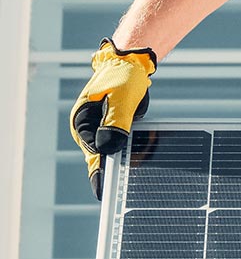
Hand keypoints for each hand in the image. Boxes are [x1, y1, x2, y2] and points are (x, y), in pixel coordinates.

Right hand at [70, 37, 156, 199]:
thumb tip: (107, 149)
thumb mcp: (120, 98)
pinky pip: (121, 144)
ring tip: (132, 185)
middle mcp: (90, 128)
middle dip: (110, 173)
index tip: (105, 191)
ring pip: (111, 153)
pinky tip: (139, 165)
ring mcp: (102, 128)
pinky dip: (129, 153)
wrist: (133, 62)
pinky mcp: (116, 127)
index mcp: (83, 122)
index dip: (100, 172)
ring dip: (121, 163)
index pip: (92, 153)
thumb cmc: (124, 75)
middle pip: (100, 157)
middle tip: (120, 196)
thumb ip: (116, 122)